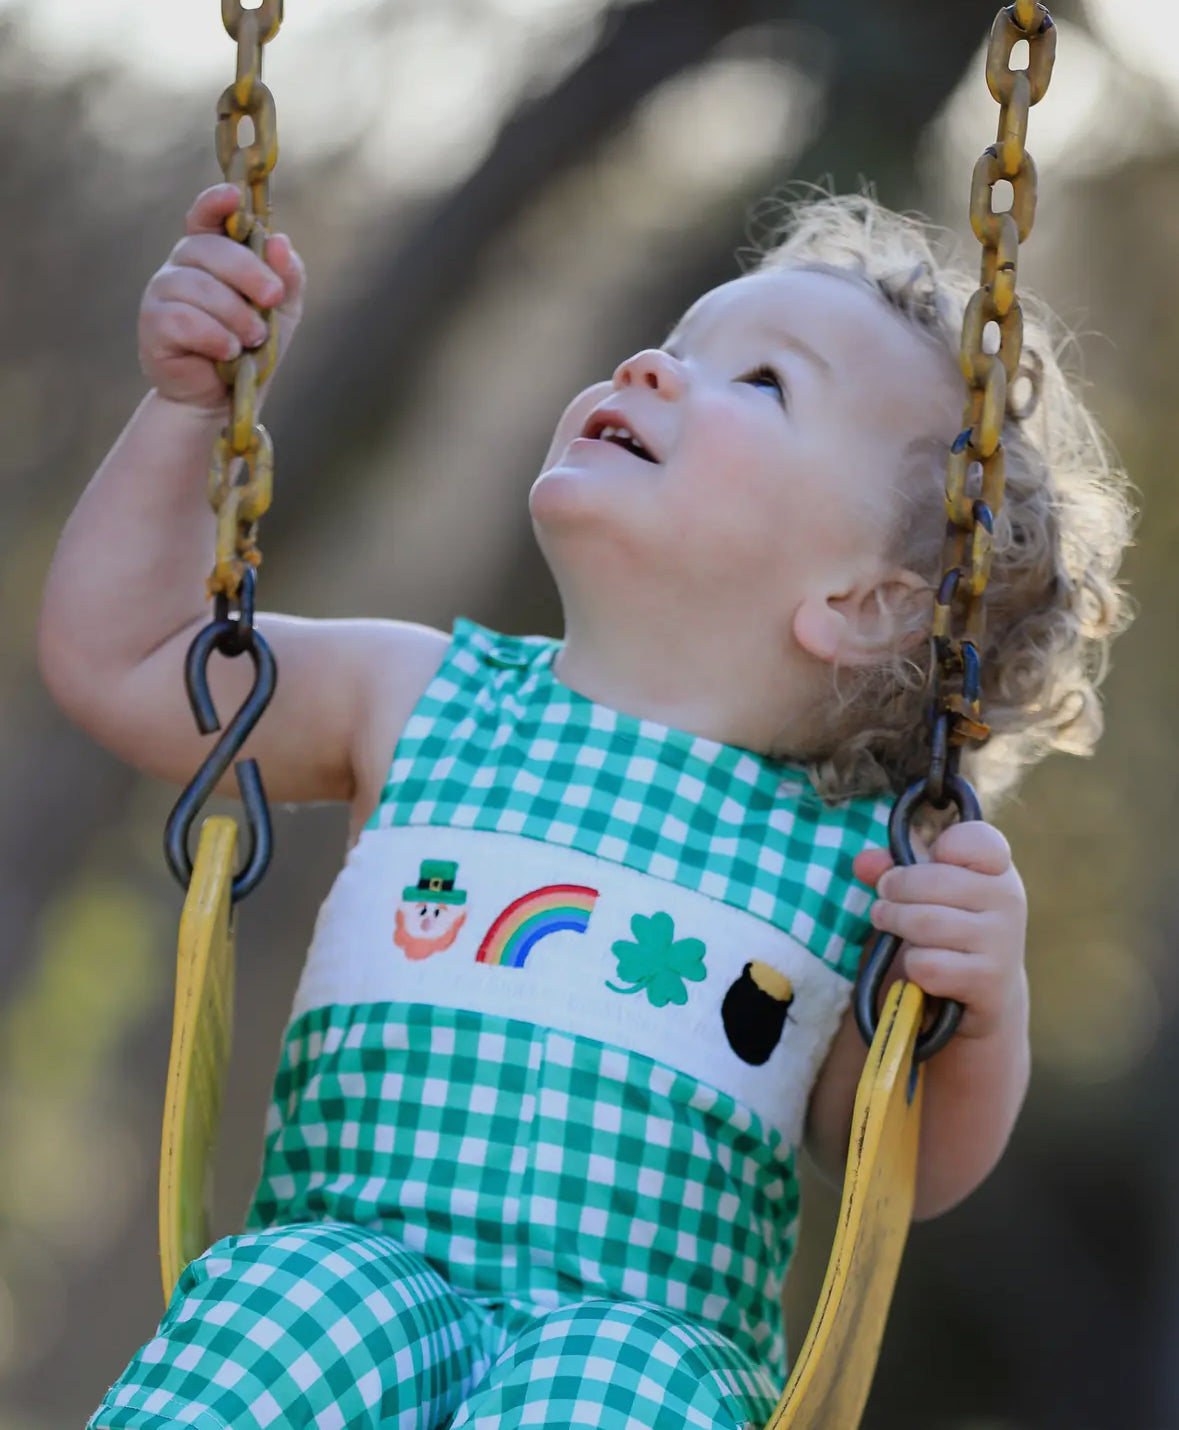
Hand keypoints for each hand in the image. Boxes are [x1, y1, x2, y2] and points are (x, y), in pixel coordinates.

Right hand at [138, 183, 305, 410]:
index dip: (216, 203)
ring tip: (253, 339)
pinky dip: (215, 336)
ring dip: (236, 315)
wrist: (226, 398)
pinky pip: (183, 318)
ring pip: (199, 287)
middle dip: (249, 272)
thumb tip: (280, 240)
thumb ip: (288, 276)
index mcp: (211, 254)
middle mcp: (182, 265)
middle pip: (210, 249)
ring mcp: (162, 291)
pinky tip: (228, 352)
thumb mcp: (282, 310)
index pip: (206, 217)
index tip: (235, 197)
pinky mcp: (153, 323)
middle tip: (273, 297)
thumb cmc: (252, 347)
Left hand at [852, 821, 1027, 1039]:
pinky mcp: (990, 981)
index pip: (978, 838)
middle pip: (933, 881)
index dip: (944, 845)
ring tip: (888, 923)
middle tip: (883, 898)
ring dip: (895, 924)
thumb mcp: (925, 892)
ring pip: (926, 923)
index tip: (934, 859)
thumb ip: (892, 868)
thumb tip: (862, 863)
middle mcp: (1008, 900)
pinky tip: (920, 967)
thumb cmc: (948, 928)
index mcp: (996, 868)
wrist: (985, 994)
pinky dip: (913, 967)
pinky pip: (928, 965)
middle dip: (894, 890)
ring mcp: (1003, 941)